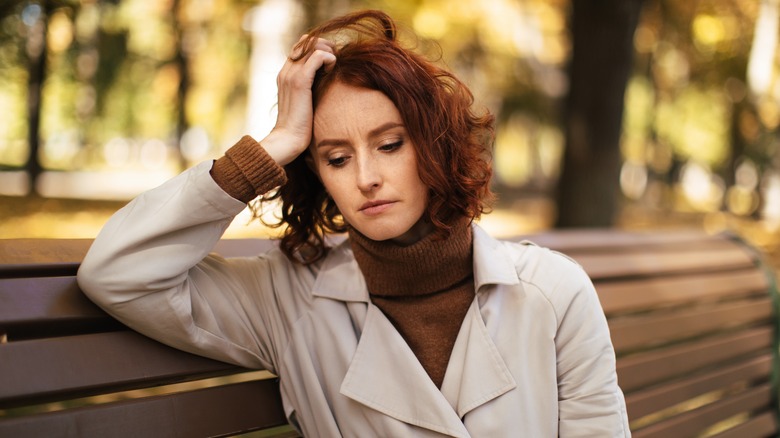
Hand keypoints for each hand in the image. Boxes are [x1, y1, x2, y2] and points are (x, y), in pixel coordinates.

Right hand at [260, 35, 335, 165]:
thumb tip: (326, 84)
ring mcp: (291, 75)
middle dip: (325, 46)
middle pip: (306, 41)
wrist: (288, 140)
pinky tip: (332, 71)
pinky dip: (329, 59)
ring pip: (312, 45)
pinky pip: (317, 56)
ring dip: (328, 52)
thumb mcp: (305, 104)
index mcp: (285, 75)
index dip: (318, 48)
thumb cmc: (300, 127)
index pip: (301, 47)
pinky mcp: (300, 81)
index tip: (330, 62)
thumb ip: (310, 90)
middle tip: (335, 62)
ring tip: (334, 67)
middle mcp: (286, 71)